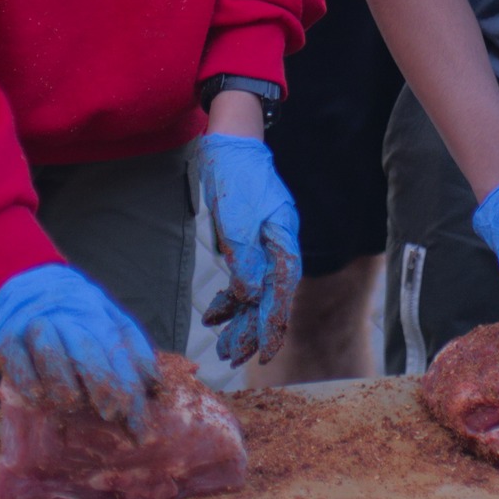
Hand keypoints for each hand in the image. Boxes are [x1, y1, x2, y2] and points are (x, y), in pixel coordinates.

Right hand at [0, 263, 156, 432]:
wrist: (22, 277)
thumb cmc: (72, 308)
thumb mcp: (107, 316)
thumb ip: (132, 347)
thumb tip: (155, 385)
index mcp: (95, 313)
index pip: (117, 351)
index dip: (130, 389)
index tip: (139, 424)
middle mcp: (66, 317)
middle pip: (87, 350)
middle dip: (103, 386)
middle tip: (111, 413)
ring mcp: (34, 327)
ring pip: (51, 355)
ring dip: (65, 386)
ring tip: (72, 403)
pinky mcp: (4, 340)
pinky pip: (19, 367)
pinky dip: (31, 386)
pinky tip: (40, 398)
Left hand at [195, 134, 300, 366]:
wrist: (230, 141)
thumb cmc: (235, 175)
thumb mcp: (235, 218)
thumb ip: (245, 259)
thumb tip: (249, 297)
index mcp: (283, 238)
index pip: (282, 291)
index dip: (273, 324)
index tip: (263, 353)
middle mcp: (279, 244)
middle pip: (270, 296)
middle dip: (251, 329)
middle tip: (230, 357)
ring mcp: (266, 241)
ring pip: (256, 290)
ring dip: (239, 317)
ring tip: (221, 342)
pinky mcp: (251, 239)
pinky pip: (245, 276)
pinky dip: (231, 296)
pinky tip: (215, 312)